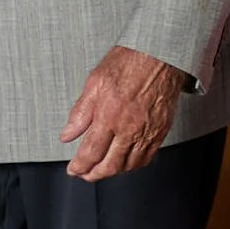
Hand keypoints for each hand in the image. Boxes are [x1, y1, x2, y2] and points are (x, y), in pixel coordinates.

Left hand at [61, 46, 183, 179]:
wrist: (160, 54)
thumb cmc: (129, 62)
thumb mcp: (94, 82)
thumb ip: (80, 112)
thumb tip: (68, 134)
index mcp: (109, 115)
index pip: (91, 152)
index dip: (80, 166)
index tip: (74, 169)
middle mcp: (129, 127)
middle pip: (110, 165)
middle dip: (94, 174)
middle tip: (86, 174)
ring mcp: (147, 131)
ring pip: (129, 165)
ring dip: (114, 172)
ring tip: (103, 169)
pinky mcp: (161, 130)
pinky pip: (147, 157)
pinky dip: (134, 165)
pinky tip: (127, 161)